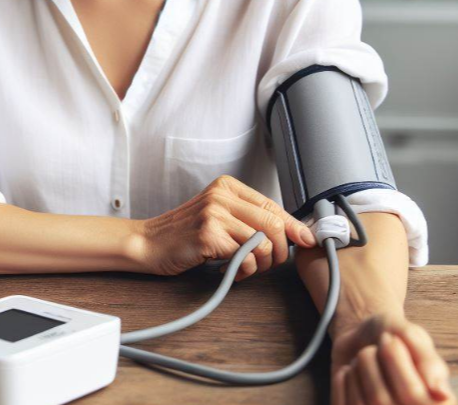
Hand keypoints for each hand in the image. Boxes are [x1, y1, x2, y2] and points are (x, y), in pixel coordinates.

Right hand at [135, 175, 317, 279]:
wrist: (149, 243)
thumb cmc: (186, 235)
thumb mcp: (219, 217)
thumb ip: (249, 220)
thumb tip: (292, 232)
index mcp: (228, 186)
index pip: (273, 205)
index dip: (294, 226)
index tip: (308, 241)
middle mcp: (222, 194)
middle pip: (273, 223)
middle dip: (279, 251)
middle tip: (267, 265)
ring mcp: (214, 213)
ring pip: (262, 242)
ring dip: (260, 265)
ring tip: (244, 268)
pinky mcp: (208, 234)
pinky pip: (244, 257)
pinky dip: (243, 271)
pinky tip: (229, 271)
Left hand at [329, 312, 457, 404]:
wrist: (362, 338)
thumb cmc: (393, 336)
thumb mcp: (412, 336)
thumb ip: (427, 360)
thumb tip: (441, 395)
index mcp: (438, 403)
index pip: (413, 397)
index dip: (396, 361)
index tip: (389, 337)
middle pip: (381, 400)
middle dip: (371, 361)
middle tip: (376, 346)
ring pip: (361, 403)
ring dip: (357, 369)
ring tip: (365, 360)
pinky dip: (342, 378)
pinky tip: (351, 372)